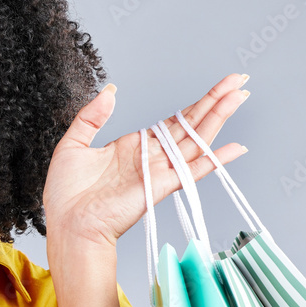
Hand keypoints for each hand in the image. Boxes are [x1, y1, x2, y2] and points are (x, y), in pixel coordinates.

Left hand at [42, 72, 250, 247]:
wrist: (67, 225)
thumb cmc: (65, 196)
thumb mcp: (73, 145)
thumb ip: (92, 116)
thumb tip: (110, 90)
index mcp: (132, 147)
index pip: (172, 122)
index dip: (195, 104)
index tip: (217, 87)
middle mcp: (150, 158)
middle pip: (190, 125)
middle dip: (215, 102)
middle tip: (239, 81)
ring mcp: (157, 172)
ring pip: (195, 140)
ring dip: (219, 118)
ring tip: (239, 95)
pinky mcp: (159, 186)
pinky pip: (192, 170)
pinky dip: (214, 160)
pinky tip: (235, 148)